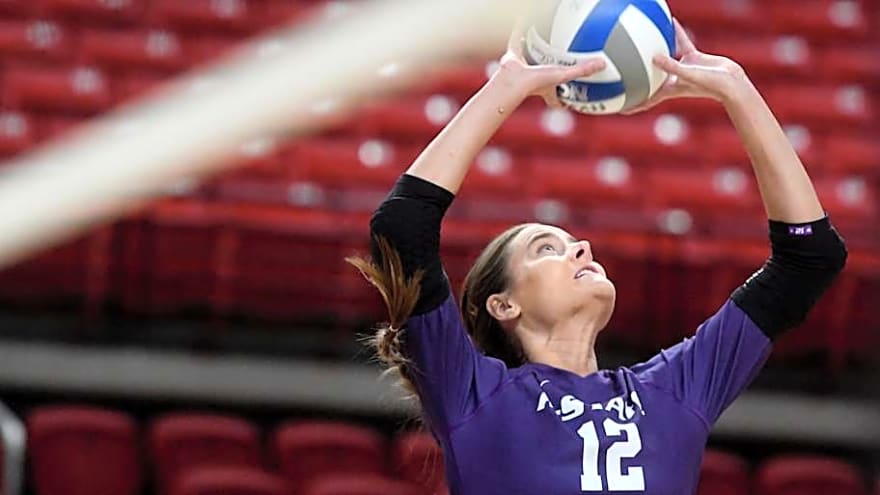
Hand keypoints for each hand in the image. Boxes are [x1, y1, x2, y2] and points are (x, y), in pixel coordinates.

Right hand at [494, 21, 605, 108]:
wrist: (513, 80)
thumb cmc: (535, 83)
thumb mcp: (564, 75)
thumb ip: (582, 70)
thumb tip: (601, 65)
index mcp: (547, 89)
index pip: (555, 101)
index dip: (562, 103)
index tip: (567, 104)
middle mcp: (535, 81)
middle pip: (544, 82)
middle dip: (550, 78)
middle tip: (557, 70)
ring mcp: (523, 70)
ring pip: (530, 63)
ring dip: (534, 57)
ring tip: (540, 48)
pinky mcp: (513, 58)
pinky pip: (516, 44)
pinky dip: (518, 36)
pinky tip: (521, 26)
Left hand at [622, 19, 747, 114]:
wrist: (732, 82)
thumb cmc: (710, 84)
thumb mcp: (689, 75)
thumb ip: (671, 66)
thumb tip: (653, 57)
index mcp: (669, 90)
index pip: (647, 100)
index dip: (633, 105)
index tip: (617, 109)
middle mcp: (673, 79)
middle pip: (651, 80)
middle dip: (637, 79)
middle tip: (621, 73)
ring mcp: (683, 68)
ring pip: (665, 58)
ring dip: (656, 50)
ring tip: (642, 39)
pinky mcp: (693, 57)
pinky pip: (681, 43)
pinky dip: (676, 34)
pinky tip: (671, 21)